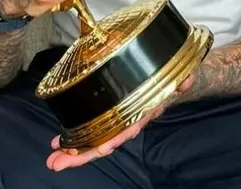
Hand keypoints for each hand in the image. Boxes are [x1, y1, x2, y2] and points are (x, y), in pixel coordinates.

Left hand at [45, 74, 194, 171]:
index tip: (104, 147)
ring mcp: (120, 120)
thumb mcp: (179, 77)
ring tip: (54, 158)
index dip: (117, 137)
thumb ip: (183, 79)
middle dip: (84, 155)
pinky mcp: (111, 116)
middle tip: (59, 163)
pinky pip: (94, 132)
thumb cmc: (169, 78)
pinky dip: (77, 142)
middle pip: (107, 141)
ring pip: (97, 140)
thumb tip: (186, 81)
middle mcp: (131, 119)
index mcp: (145, 110)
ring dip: (76, 152)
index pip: (130, 126)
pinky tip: (58, 144)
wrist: (171, 78)